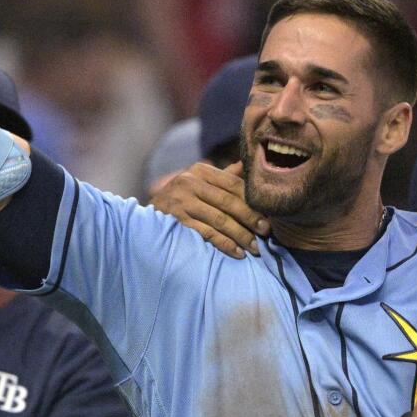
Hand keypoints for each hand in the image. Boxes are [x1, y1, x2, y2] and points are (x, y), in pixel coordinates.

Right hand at [149, 161, 268, 257]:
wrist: (148, 218)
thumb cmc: (183, 199)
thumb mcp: (200, 182)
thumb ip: (225, 176)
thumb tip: (249, 164)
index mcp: (200, 170)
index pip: (233, 184)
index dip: (253, 201)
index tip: (269, 216)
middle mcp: (189, 182)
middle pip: (229, 202)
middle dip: (250, 219)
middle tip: (266, 232)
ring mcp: (182, 202)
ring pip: (220, 220)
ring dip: (241, 235)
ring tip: (255, 248)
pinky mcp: (177, 221)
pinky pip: (207, 234)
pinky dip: (225, 244)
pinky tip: (237, 252)